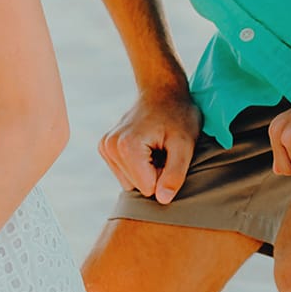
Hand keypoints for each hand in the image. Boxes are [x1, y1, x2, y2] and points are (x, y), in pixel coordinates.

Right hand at [98, 87, 203, 203]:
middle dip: (155, 174)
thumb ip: (174, 174)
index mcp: (126, 147)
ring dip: (147, 171)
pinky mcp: (105, 148)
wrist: (162, 91)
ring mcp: (105, 147)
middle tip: (164, 151)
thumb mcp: (185, 145)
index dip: (165, 176)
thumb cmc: (178, 116)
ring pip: (130, 183)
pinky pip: (124, 174)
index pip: (148, 188)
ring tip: (156, 148)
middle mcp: (109, 147)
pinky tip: (146, 147)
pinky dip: (138, 166)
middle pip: (137, 187)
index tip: (170, 155)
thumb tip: (162, 200)